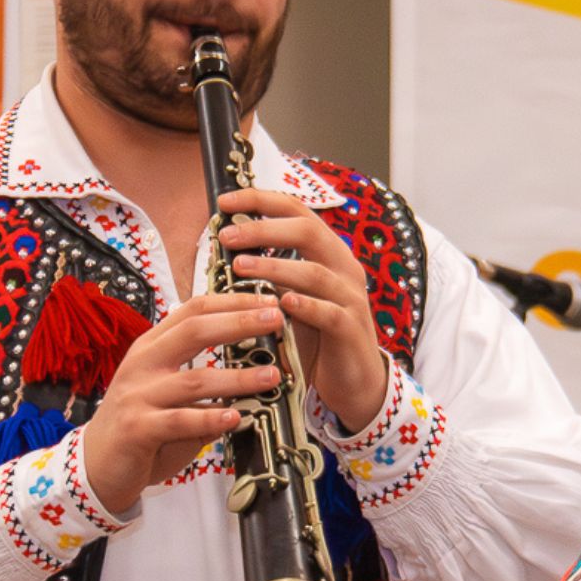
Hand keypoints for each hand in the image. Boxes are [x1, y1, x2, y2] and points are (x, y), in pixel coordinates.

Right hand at [83, 292, 286, 513]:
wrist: (96, 465)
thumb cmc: (142, 424)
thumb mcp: (169, 391)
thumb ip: (204, 380)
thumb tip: (257, 371)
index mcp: (152, 346)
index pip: (193, 310)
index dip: (232, 303)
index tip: (267, 302)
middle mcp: (143, 364)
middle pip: (194, 331)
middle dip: (238, 322)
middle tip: (275, 319)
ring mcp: (138, 395)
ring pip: (194, 379)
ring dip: (237, 377)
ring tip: (271, 376)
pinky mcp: (137, 428)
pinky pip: (180, 421)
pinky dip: (210, 418)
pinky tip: (236, 418)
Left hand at [216, 187, 388, 432]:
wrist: (355, 381)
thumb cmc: (318, 335)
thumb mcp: (292, 297)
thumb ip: (271, 273)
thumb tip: (228, 249)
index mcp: (328, 253)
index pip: (298, 212)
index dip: (261, 200)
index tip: (225, 199)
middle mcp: (344, 268)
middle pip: (308, 231)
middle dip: (264, 229)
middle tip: (227, 235)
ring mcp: (351, 298)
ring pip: (315, 272)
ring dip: (275, 266)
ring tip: (240, 265)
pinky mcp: (351, 330)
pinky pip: (328, 313)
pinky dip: (304, 306)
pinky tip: (280, 303)